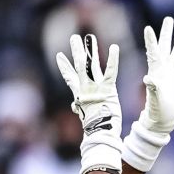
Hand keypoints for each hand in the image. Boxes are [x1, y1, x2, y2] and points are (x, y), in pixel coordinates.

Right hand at [56, 34, 122, 173]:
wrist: (100, 135)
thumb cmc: (95, 129)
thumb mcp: (85, 116)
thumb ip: (80, 107)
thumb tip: (74, 106)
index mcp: (80, 96)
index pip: (70, 78)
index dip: (65, 67)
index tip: (59, 56)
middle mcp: (85, 89)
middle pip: (79, 67)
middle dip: (76, 52)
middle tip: (74, 38)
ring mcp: (95, 88)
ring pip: (91, 65)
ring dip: (90, 50)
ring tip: (88, 37)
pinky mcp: (108, 90)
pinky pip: (110, 72)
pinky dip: (112, 60)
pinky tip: (113, 47)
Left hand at [122, 17, 173, 171]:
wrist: (162, 122)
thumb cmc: (156, 112)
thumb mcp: (154, 100)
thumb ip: (152, 89)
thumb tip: (147, 79)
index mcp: (155, 71)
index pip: (153, 52)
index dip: (151, 40)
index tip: (148, 28)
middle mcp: (163, 69)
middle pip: (166, 46)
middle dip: (167, 32)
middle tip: (168, 18)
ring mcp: (173, 74)